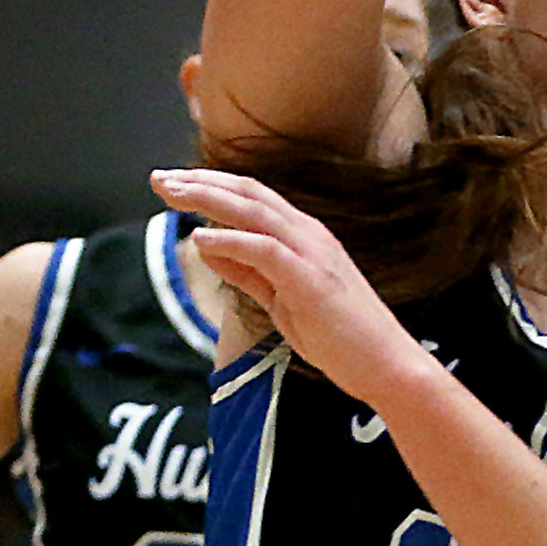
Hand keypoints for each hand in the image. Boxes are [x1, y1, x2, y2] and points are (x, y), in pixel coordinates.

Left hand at [154, 168, 438, 406]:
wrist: (388, 366)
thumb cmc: (341, 339)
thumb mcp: (282, 301)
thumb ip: (247, 273)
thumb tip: (208, 246)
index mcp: (304, 236)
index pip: (251, 197)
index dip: (210, 185)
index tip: (173, 185)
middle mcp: (309, 235)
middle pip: (248, 193)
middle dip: (200, 182)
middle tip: (158, 179)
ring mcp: (313, 254)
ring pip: (254, 212)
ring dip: (208, 199)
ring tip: (170, 195)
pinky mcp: (312, 280)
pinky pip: (265, 251)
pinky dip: (231, 241)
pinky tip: (200, 238)